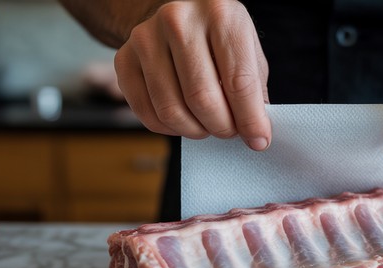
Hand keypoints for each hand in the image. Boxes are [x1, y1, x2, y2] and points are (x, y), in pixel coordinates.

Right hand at [114, 0, 270, 150]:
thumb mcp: (247, 49)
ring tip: (208, 125)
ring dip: (196, 130)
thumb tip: (255, 134)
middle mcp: (179, 21)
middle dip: (222, 128)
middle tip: (229, 131)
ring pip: (172, 110)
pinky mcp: (124, 58)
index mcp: (219, 14)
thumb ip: (253, 89)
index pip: (238, 81)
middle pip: (202, 99)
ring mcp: (146, 38)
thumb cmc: (219, 35)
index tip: (258, 140)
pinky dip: (170, 128)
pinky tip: (184, 120)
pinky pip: (147, 113)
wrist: (178, 12)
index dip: (250, 119)